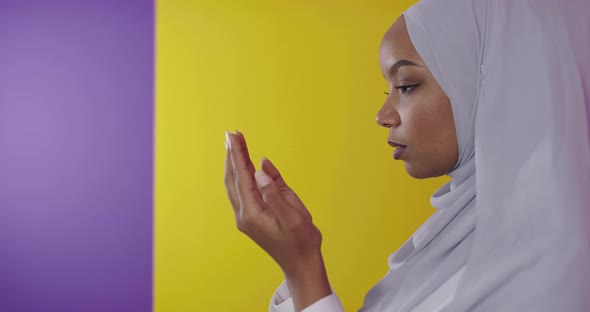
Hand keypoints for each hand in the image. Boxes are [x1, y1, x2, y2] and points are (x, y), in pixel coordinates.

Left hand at [224, 130, 331, 310]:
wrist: (301, 264)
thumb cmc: (301, 241)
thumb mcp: (294, 217)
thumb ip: (275, 193)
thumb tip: (259, 170)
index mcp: (252, 213)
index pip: (241, 176)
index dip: (237, 154)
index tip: (233, 135)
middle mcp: (244, 214)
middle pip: (234, 178)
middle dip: (232, 154)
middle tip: (231, 133)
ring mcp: (247, 217)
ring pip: (236, 184)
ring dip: (235, 163)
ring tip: (235, 144)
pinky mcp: (253, 217)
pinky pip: (246, 192)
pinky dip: (245, 175)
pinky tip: (250, 164)